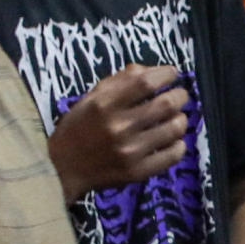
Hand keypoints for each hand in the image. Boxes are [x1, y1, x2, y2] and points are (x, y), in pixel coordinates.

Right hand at [48, 66, 190, 202]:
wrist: (63, 169)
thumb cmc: (78, 128)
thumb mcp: (91, 98)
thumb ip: (120, 81)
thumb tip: (150, 71)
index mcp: (104, 104)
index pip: (145, 82)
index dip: (166, 74)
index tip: (172, 74)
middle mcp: (119, 126)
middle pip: (166, 104)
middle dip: (180, 95)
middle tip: (179, 95)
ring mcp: (130, 151)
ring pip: (174, 129)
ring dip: (181, 119)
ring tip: (176, 118)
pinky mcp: (138, 172)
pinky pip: (172, 156)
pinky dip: (179, 145)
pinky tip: (173, 141)